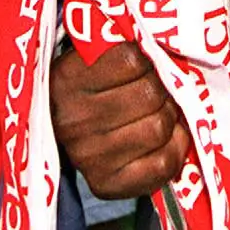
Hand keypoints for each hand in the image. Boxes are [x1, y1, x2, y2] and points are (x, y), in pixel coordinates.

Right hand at [52, 42, 189, 200]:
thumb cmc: (83, 88)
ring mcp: (89, 156)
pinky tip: (166, 137)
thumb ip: (118, 45)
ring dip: (170, 116)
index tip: (145, 63)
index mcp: (67, 79)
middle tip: (160, 88)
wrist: (54, 134)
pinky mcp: (106, 184)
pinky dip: (176, 147)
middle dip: (163, 88)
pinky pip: (164, 163)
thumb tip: (163, 46)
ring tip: (161, 111)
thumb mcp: (88, 57)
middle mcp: (74, 120)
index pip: (131, 59)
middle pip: (150, 94)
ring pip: (159, 128)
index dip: (147, 58)